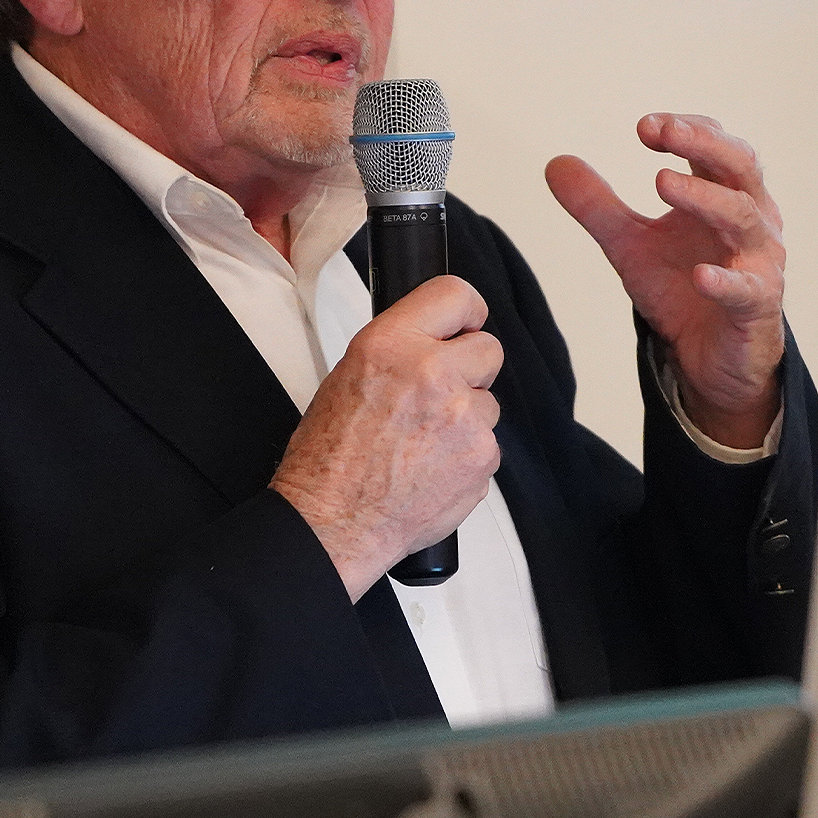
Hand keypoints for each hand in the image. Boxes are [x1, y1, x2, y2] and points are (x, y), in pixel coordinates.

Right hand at [271, 275, 503, 600]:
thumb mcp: (348, 376)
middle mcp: (432, 373)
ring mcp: (464, 417)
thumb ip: (399, 351)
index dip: (467, 312)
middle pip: (488, 349)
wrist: (332, 522)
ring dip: (467, 418)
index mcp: (391, 345)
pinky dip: (467, 456)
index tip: (468, 322)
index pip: (455, 295)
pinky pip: (489, 443)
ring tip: (423, 443)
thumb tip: (433, 342)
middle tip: (440, 395)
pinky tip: (432, 469)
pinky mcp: (482, 456)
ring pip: (489, 402)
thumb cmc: (328, 459)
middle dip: (470, 370)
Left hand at [546, 114, 785, 449]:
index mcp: (724, 195)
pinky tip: (700, 276)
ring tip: (661, 182)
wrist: (711, 358)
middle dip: (701, 143)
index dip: (685, 130)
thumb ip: (598, 207)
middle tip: (662, 131)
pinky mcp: (757, 306)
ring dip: (704, 197)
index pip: (716, 146)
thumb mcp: (631, 246)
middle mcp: (752, 219)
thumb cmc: (682, 287)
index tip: (643, 127)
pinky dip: (724, 281)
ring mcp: (759, 261)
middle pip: (740, 166)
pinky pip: (745, 289)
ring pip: (744, 218)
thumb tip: (554, 163)